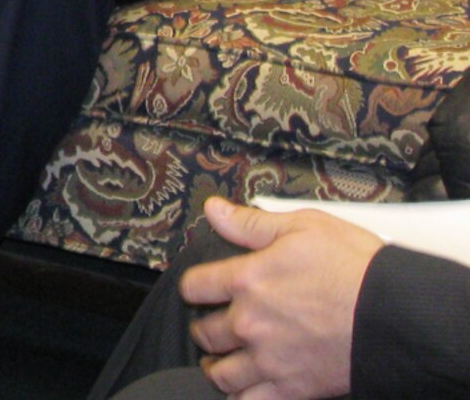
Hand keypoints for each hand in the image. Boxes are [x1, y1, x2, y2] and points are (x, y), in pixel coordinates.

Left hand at [180, 196, 381, 399]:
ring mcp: (270, 359)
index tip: (200, 289)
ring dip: (217, 367)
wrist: (398, 315)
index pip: (195, 286)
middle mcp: (251, 322)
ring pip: (221, 373)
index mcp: (248, 280)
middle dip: (205, 328)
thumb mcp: (303, 227)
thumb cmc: (356, 268)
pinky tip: (246, 389)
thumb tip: (214, 210)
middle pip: (205, 332)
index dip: (194, 286)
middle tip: (214, 327)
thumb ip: (251, 223)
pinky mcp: (294, 388)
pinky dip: (242, 397)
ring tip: (223, 361)